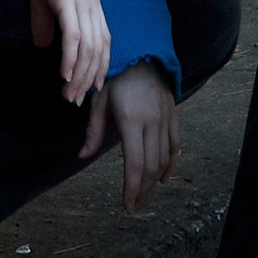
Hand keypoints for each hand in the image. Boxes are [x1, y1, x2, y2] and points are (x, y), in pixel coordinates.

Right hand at [9, 0, 109, 107]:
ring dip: (78, 75)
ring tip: (67, 95)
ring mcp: (82, 0)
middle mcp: (93, 2)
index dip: (98, 66)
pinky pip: (73, 35)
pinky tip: (63, 74)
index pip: (102, 41)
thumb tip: (45, 45)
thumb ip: (46, 20)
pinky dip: (70, 58)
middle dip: (88, 78)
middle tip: (75, 101)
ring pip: (87, 47)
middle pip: (98, 49)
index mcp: (91, 0)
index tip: (89, 89)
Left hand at [80, 57, 178, 207]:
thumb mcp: (99, 101)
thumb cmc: (114, 77)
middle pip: (152, 166)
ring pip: (165, 158)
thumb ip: (93, 132)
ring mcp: (165, 118)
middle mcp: (152, 121)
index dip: (132, 188)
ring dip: (155, 180)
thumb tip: (82, 157)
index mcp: (131, 120)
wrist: (139, 52)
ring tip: (144, 193)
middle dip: (143, 189)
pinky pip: (175, 144)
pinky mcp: (173, 115)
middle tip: (134, 203)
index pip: (135, 164)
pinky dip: (171, 163)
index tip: (127, 204)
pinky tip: (163, 178)